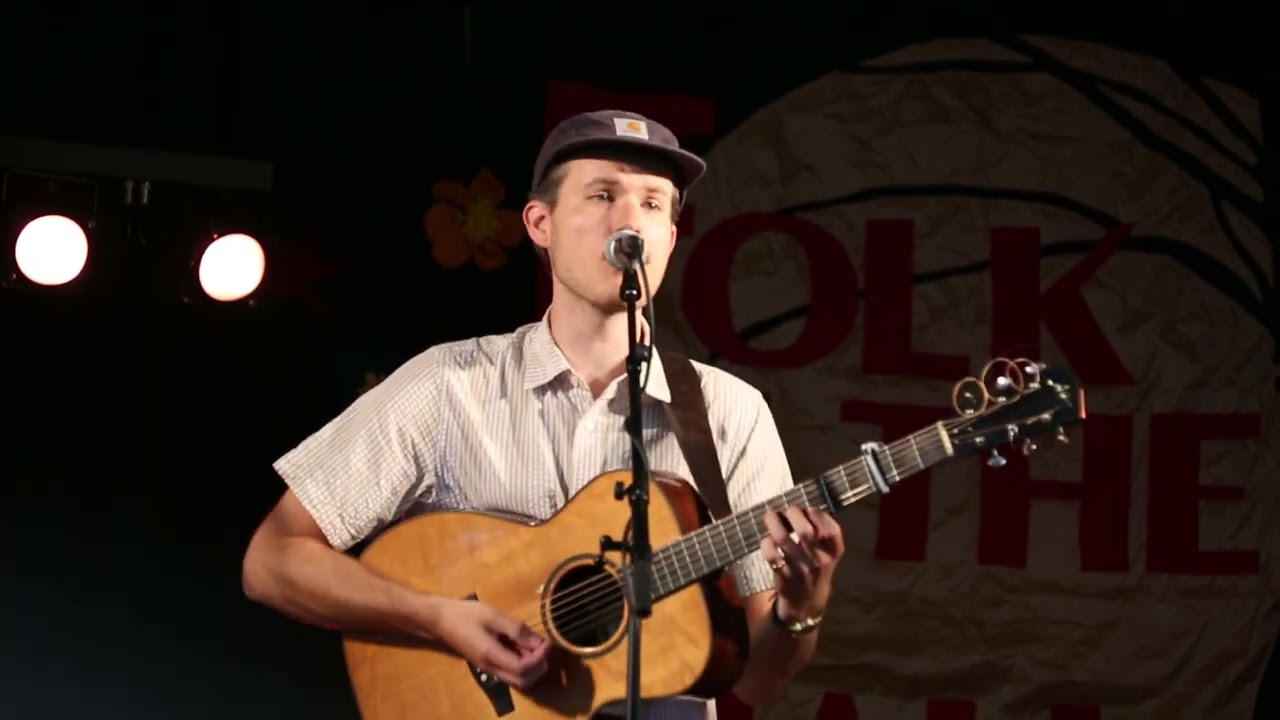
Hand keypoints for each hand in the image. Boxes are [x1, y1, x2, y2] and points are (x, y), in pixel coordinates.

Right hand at [435, 598, 551, 689]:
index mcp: (492, 656)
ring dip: (533, 666)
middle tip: (543, 645)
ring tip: (534, 643)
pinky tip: (523, 644)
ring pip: (519, 679)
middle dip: (540, 666)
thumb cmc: (466, 615)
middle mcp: (492, 668)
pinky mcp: (489, 664)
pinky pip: (511, 672)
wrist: (440, 620)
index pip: (524, 668)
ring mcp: (489, 668)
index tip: (547, 641)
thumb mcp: (492, 616)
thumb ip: (516, 630)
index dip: (540, 657)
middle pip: (524, 681)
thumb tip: (538, 642)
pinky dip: (523, 663)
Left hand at [759, 506, 844, 621]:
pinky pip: (770, 554)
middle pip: (805, 532)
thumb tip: (804, 507)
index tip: (809, 509)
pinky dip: (766, 542)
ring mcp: (800, 570)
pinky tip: (767, 539)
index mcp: (834, 553)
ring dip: (774, 523)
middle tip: (788, 510)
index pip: (832, 531)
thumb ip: (823, 533)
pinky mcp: (783, 577)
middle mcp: (819, 562)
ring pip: (783, 539)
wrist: (806, 603)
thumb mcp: (828, 554)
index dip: (819, 515)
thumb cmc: (816, 570)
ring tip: (770, 516)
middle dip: (793, 514)